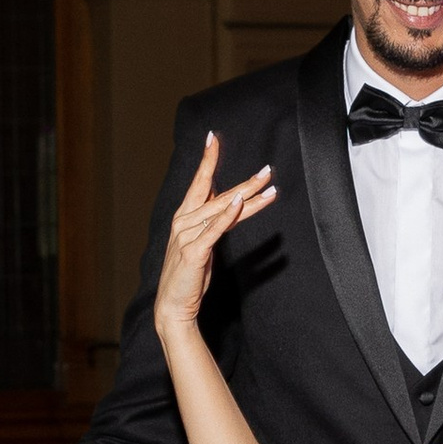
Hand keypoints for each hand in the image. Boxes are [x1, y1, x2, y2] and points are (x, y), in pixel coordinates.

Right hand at [155, 132, 278, 348]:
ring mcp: (187, 236)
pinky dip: (228, 215)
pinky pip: (215, 230)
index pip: (199, 183)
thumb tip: (229, 202)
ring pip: (222, 210)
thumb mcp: (203, 244)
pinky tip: (241, 203)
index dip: (207, 160)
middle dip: (246, 182)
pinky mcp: (194, 252)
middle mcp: (183, 221)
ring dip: (248, 197)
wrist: (174, 306)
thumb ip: (214, 222)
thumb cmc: (189, 276)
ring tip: (268, 186)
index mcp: (184, 217)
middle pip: (219, 195)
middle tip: (267, 170)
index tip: (212, 138)